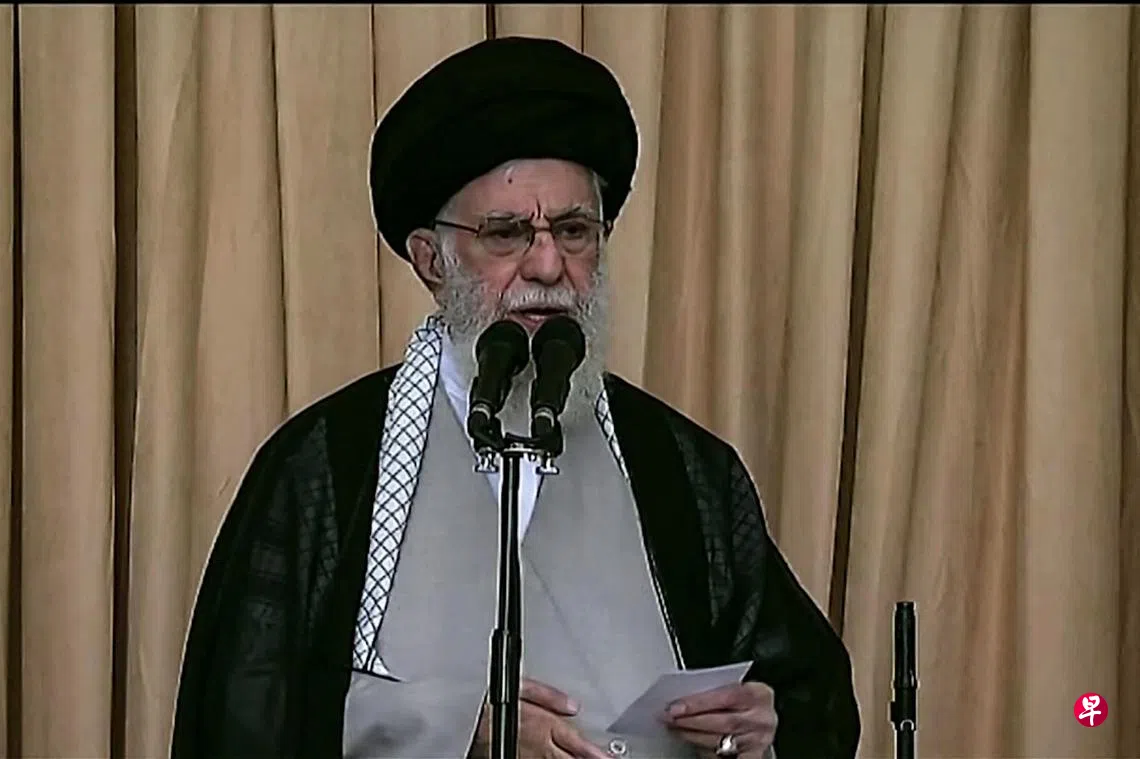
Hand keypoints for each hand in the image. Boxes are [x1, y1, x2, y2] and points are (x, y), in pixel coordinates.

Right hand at [469, 678, 610, 758]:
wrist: (460, 718)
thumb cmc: (486, 701)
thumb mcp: (519, 686)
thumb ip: (548, 696)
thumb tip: (571, 705)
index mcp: (544, 724)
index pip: (577, 742)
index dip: (595, 753)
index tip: (609, 757)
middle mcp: (539, 745)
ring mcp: (528, 758)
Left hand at [660, 681, 776, 758]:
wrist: (761, 718)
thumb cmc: (743, 700)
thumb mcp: (736, 688)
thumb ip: (715, 691)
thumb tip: (681, 698)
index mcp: (759, 694)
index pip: (726, 697)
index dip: (698, 703)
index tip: (675, 707)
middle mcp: (762, 719)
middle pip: (723, 723)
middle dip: (691, 721)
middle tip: (670, 718)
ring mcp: (758, 740)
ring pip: (721, 742)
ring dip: (693, 736)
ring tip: (676, 730)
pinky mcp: (754, 756)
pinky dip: (706, 752)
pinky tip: (693, 746)